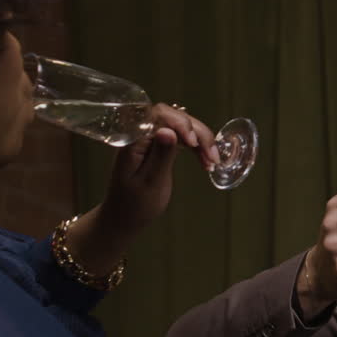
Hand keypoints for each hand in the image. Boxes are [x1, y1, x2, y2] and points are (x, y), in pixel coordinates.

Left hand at [66, 104, 217, 276]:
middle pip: (174, 118)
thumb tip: (168, 130)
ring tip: (213, 161)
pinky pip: (181, 138)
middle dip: (198, 133)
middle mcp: (141, 135)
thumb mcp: (150, 182)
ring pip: (181, 127)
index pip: (159, 116)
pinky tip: (206, 160)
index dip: (181, 124)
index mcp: (134, 141)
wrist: (123, 219)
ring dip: (201, 140)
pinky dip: (196, 147)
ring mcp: (150, 140)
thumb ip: (160, 155)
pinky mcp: (158, 147)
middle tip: (212, 156)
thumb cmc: (134, 205)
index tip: (194, 144)